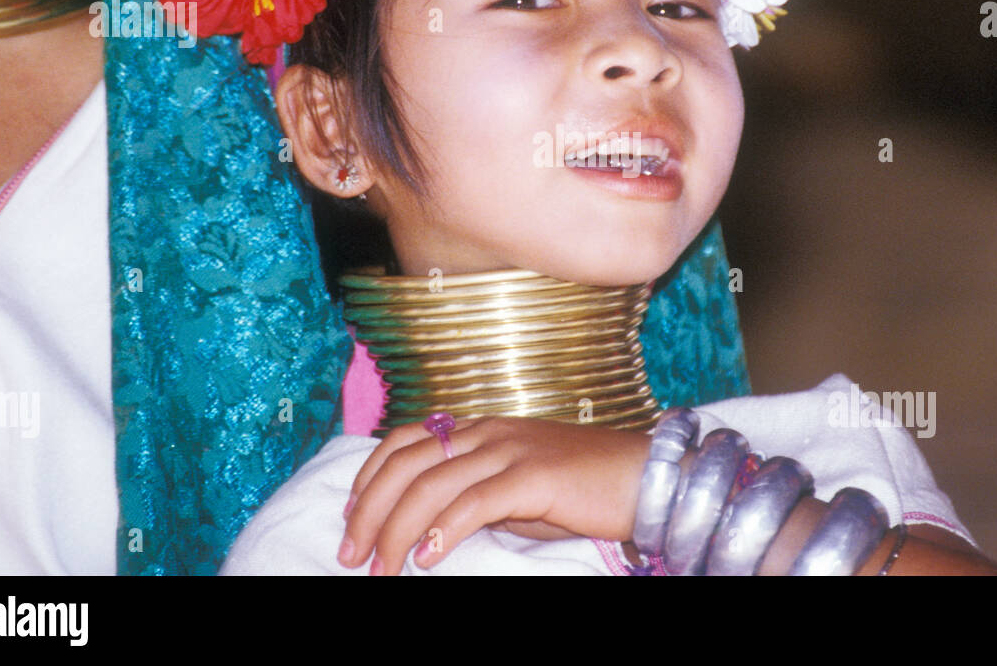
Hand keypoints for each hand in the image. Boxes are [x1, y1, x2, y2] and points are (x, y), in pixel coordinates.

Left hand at [338, 416, 652, 574]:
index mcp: (480, 429)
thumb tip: (426, 528)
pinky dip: (444, 530)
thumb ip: (474, 495)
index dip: (369, 477)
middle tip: (352, 554)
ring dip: (397, 530)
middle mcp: (489, 432)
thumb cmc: (582, 488)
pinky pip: (476, 502)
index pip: (404, 441)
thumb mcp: (517, 487)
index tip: (351, 517)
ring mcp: (511, 450)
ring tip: (383, 568)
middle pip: (407, 463)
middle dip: (370, 510)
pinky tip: (428, 557)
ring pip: (432, 485)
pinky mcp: (535, 476)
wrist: (645, 475)